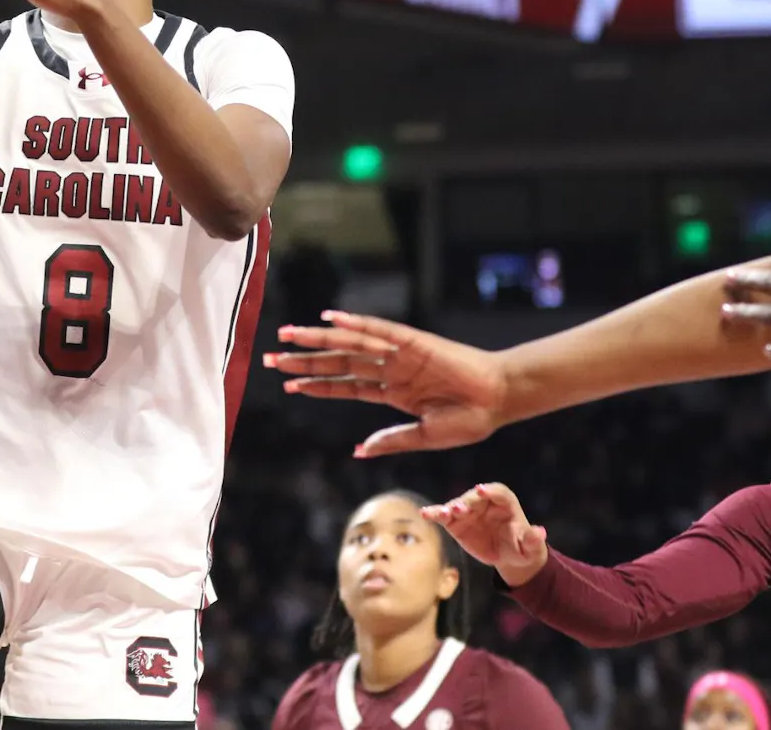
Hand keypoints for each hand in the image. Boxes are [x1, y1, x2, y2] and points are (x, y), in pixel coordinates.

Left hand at [263, 311, 505, 456]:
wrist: (499, 399)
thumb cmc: (469, 419)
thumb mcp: (424, 436)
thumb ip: (390, 440)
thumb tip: (358, 451)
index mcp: (391, 392)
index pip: (344, 387)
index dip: (315, 386)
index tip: (288, 386)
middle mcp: (389, 370)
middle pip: (338, 364)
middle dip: (304, 362)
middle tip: (271, 358)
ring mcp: (399, 354)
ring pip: (349, 345)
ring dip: (317, 341)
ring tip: (287, 335)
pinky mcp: (413, 342)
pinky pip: (378, 330)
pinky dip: (354, 324)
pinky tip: (330, 319)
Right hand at [423, 483, 547, 586]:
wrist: (509, 557)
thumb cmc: (523, 548)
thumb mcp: (531, 547)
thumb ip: (532, 539)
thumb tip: (540, 532)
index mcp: (505, 502)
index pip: (497, 492)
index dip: (489, 491)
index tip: (481, 490)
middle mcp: (484, 501)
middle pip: (473, 498)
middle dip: (466, 502)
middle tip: (458, 509)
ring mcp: (468, 511)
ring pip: (456, 505)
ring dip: (448, 508)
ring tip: (442, 514)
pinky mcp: (456, 522)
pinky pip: (444, 516)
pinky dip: (434, 513)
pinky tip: (424, 514)